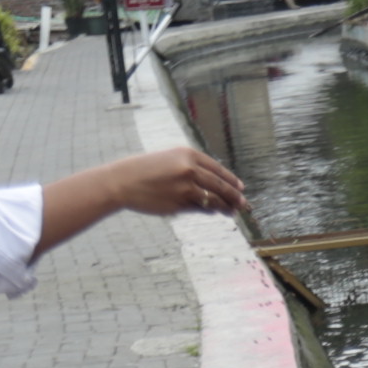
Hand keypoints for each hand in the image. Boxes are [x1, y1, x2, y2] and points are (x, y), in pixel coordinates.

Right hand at [105, 147, 247, 217]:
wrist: (123, 182)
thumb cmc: (144, 170)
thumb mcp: (169, 160)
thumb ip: (190, 167)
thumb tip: (211, 182)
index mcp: (187, 154)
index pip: (216, 168)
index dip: (230, 179)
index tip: (240, 187)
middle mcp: (189, 169)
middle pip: (219, 184)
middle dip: (234, 195)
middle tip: (244, 203)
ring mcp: (185, 187)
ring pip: (213, 198)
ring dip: (226, 206)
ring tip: (234, 211)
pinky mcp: (179, 203)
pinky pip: (201, 208)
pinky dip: (210, 211)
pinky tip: (216, 212)